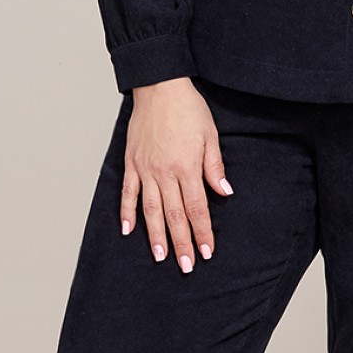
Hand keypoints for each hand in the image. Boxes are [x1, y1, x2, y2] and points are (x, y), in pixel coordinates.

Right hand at [121, 77, 231, 270]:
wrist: (160, 87)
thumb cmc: (188, 109)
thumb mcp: (210, 136)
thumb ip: (214, 167)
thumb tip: (224, 193)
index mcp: (187, 167)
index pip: (196, 208)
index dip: (202, 232)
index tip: (206, 252)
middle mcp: (164, 172)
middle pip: (174, 215)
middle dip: (181, 242)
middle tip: (185, 266)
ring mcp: (145, 169)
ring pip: (150, 210)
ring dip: (155, 236)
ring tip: (160, 257)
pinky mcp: (132, 163)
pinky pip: (128, 193)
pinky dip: (127, 213)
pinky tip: (128, 231)